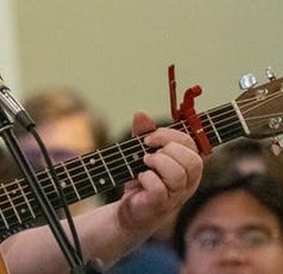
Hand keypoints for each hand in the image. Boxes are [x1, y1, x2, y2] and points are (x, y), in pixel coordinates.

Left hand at [117, 112, 202, 232]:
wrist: (130, 209)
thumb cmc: (142, 180)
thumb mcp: (141, 152)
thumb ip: (143, 133)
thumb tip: (140, 113)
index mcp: (188, 165)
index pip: (191, 143)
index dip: (169, 135)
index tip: (148, 138)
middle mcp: (188, 181)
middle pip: (192, 159)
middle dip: (167, 149)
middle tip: (148, 153)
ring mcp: (176, 195)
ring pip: (178, 174)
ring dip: (157, 162)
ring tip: (144, 164)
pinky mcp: (161, 205)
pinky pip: (159, 188)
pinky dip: (146, 178)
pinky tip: (140, 178)